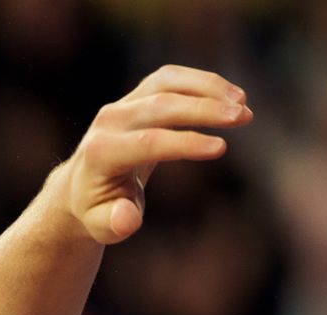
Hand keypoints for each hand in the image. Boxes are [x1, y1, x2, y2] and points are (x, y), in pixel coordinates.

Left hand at [60, 65, 252, 244]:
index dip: (184, 143)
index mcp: (101, 153)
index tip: (221, 148)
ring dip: (208, 88)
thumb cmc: (100, 209)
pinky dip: (203, 82)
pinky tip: (233, 96)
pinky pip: (172, 77)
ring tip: (243, 104)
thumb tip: (125, 219)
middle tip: (244, 117)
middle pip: (160, 106)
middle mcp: (109, 121)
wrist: (83, 184)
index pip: (147, 142)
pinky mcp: (138, 94)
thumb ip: (114, 223)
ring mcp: (123, 104)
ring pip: (168, 82)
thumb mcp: (103, 226)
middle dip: (204, 110)